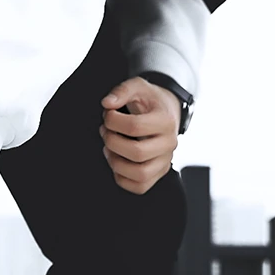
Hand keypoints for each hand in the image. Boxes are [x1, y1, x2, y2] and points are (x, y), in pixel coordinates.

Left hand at [100, 76, 180, 194]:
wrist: (166, 113)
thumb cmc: (150, 103)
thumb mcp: (138, 88)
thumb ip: (123, 90)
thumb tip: (107, 103)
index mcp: (166, 121)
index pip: (135, 127)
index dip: (113, 122)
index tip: (107, 116)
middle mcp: (169, 143)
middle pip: (137, 152)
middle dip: (112, 142)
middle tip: (105, 133)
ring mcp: (165, 161)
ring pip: (140, 174)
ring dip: (116, 163)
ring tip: (109, 149)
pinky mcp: (157, 174)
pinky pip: (139, 187)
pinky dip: (122, 178)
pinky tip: (117, 161)